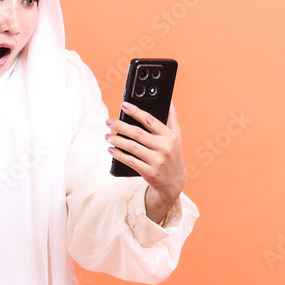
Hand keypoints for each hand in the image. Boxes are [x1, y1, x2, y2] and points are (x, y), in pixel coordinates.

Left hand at [107, 101, 186, 223]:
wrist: (174, 183)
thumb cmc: (173, 156)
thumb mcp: (176, 138)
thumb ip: (172, 119)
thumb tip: (169, 101)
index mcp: (169, 136)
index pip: (150, 120)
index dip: (136, 111)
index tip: (124, 105)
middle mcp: (164, 147)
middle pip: (137, 133)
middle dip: (120, 126)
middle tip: (108, 121)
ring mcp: (156, 161)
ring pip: (131, 147)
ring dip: (116, 140)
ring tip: (107, 136)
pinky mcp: (149, 172)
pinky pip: (130, 161)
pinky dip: (118, 155)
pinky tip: (111, 150)